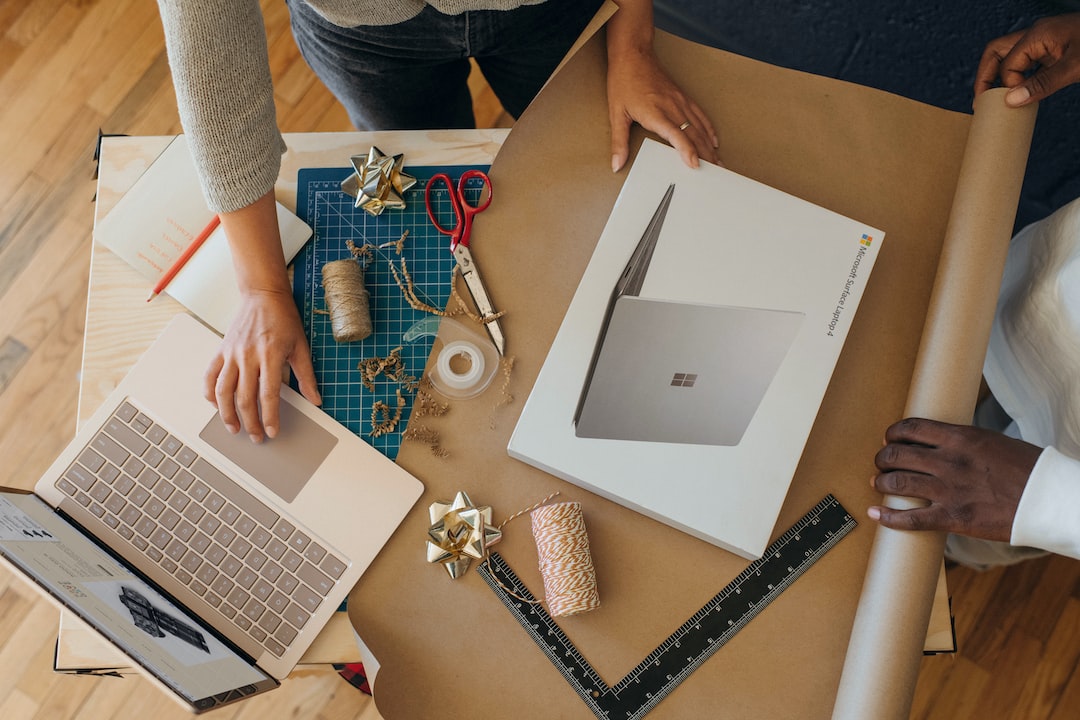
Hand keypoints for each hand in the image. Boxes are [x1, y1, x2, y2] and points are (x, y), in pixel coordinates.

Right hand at [204, 289, 320, 442]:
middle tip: (256, 436)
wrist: (263, 295)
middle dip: (250, 421)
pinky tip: (216, 405)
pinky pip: (209, 375)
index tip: (271, 432)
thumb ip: (306, 376)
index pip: (268, 394)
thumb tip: (316, 399)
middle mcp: (248, 356)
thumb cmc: (283, 319)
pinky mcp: (221, 350)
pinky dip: (210, 393)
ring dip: (226, 413)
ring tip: (234, 427)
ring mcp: (231, 353)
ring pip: (222, 390)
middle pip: (244, 397)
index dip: (269, 417)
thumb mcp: (301, 346)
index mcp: (270, 355)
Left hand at [607, 46, 719, 172]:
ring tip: (718, 162)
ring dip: (709, 146)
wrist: (633, 55)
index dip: (687, 151)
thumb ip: (619, 142)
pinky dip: (708, 129)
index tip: (695, 164)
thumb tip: (617, 163)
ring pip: (699, 127)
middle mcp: (672, 107)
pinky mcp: (683, 97)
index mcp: (655, 113)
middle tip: (714, 173)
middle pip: (693, 135)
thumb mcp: (616, 113)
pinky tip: (713, 140)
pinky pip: (700, 115)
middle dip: (705, 155)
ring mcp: (680, 101)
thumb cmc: (623, 82)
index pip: (677, 135)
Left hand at [868, 417, 1041, 541]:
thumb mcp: (991, 442)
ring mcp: (950, 490)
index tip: (889, 438)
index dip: (893, 433)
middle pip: (897, 454)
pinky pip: (911, 518)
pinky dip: (888, 517)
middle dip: (883, 458)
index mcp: (960, 438)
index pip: (911, 428)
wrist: (1048, 499)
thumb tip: (938, 444)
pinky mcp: (953, 518)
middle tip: (881, 462)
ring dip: (882, 482)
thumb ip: (961, 442)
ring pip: (898, 483)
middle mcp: (950, 461)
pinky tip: (875, 513)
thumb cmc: (1026, 469)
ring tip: (878, 482)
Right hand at [974, 12, 1079, 106]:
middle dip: (985, 75)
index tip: (1012, 103)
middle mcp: (1037, 34)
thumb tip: (1011, 101)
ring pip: (1009, 56)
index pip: (1008, 63)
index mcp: (1038, 34)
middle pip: (996, 52)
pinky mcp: (1054, 49)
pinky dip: (1019, 76)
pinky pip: (1027, 61)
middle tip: (980, 100)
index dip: (1006, 85)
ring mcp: (1045, 40)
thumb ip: (1042, 84)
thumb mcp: (1074, 68)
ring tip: (996, 98)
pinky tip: (1022, 92)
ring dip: (1001, 76)